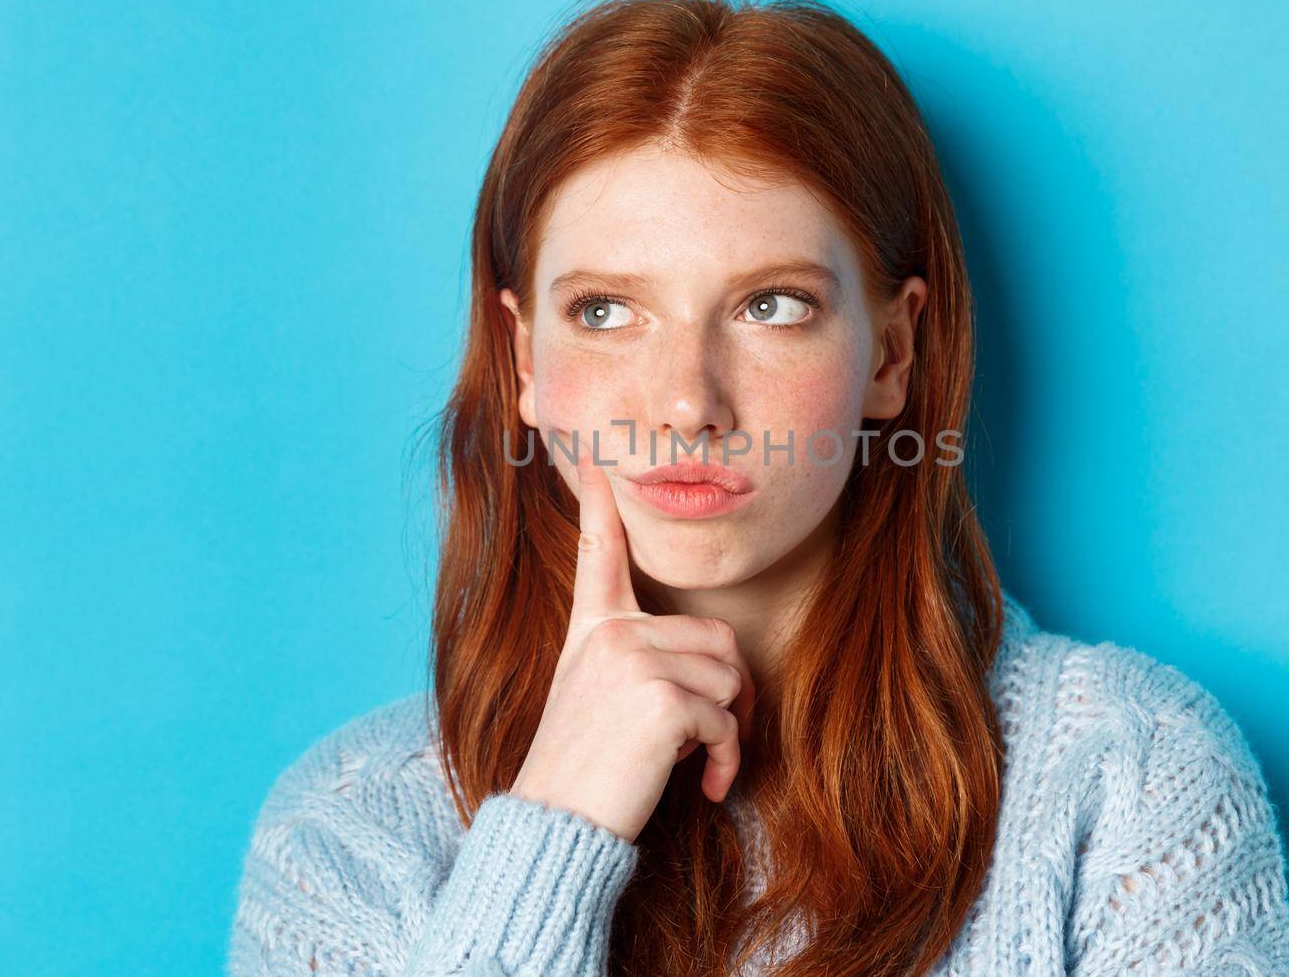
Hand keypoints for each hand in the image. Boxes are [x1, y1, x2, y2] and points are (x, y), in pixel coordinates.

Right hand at [508, 445, 755, 842]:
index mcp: (593, 630)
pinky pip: (728, 720)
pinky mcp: (661, 698)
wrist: (558, 826)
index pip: (600, 554)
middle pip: (718, 637)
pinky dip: (730, 761)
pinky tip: (707, 788)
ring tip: (697, 765)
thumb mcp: (597, 699)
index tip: (598, 462)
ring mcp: (634, 660)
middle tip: (713, 739)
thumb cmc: (583, 771)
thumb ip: (641, 663)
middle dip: (730, 692)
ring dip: (730, 731)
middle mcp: (612, 633)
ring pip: (730, 677)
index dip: (599, 506)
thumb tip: (722, 664)